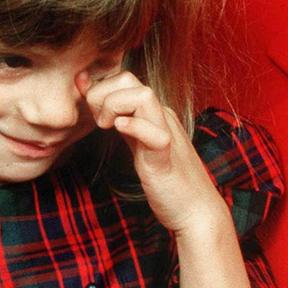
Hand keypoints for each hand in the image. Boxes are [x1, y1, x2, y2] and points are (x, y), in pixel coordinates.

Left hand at [83, 71, 229, 236]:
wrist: (196, 209)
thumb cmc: (166, 177)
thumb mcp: (137, 141)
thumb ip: (120, 119)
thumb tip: (96, 99)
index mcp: (153, 112)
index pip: (122, 78)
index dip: (98, 89)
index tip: (90, 114)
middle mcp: (161, 116)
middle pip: (128, 79)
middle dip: (101, 93)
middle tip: (98, 123)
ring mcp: (167, 133)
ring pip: (143, 96)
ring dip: (114, 106)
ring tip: (108, 129)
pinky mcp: (166, 157)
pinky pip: (154, 133)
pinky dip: (134, 127)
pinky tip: (119, 130)